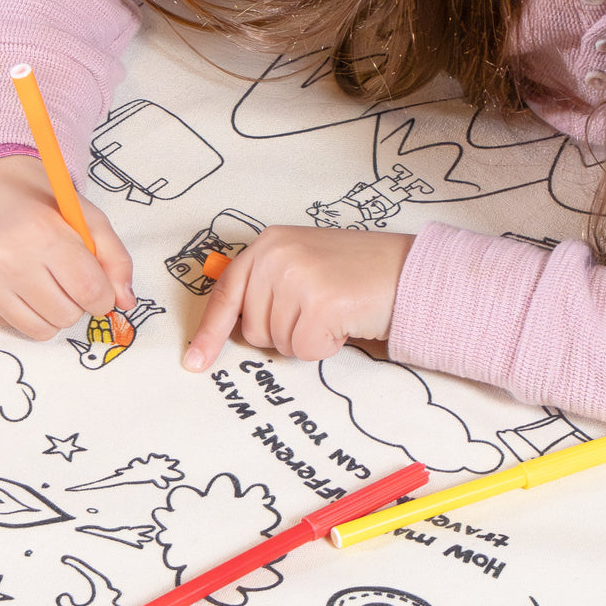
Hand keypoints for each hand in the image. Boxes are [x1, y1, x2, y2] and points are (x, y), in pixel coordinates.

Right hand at [0, 155, 134, 337]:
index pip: (89, 290)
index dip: (104, 296)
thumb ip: (115, 258)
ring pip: (43, 331)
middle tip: (67, 278)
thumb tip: (126, 302)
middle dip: (77, 302)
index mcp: (43, 233)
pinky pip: (17, 328)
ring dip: (54, 314)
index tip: (99, 287)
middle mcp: (9, 260)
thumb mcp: (88, 217)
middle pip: (68, 315)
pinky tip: (21, 286)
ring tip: (46, 284)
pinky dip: (28, 314)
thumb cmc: (42, 204)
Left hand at [182, 225, 410, 371]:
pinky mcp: (320, 303)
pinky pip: (305, 349)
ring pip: (278, 343)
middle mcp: (276, 256)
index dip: (209, 332)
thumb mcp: (303, 264)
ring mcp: (297, 278)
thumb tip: (232, 327)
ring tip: (334, 312)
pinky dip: (326, 347)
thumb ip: (267, 285)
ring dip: (307, 339)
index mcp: (268, 244)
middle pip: (251, 329)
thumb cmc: (360, 273)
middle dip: (282, 332)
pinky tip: (344, 322)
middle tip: (317, 311)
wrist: (411, 270)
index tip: (194, 361)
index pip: (225, 294)